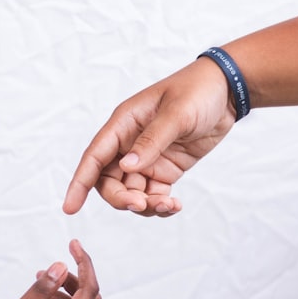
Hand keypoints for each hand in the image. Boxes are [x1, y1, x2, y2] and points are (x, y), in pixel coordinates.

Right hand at [63, 58, 235, 216]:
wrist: (228, 91)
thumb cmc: (198, 91)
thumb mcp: (176, 114)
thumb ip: (151, 141)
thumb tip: (126, 168)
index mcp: (124, 124)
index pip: (94, 157)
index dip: (79, 183)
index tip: (70, 207)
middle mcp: (129, 143)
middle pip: (109, 182)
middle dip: (121, 198)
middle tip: (142, 204)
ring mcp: (147, 158)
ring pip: (132, 192)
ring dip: (144, 205)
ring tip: (168, 205)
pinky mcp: (165, 169)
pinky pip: (153, 194)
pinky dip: (160, 205)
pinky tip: (174, 206)